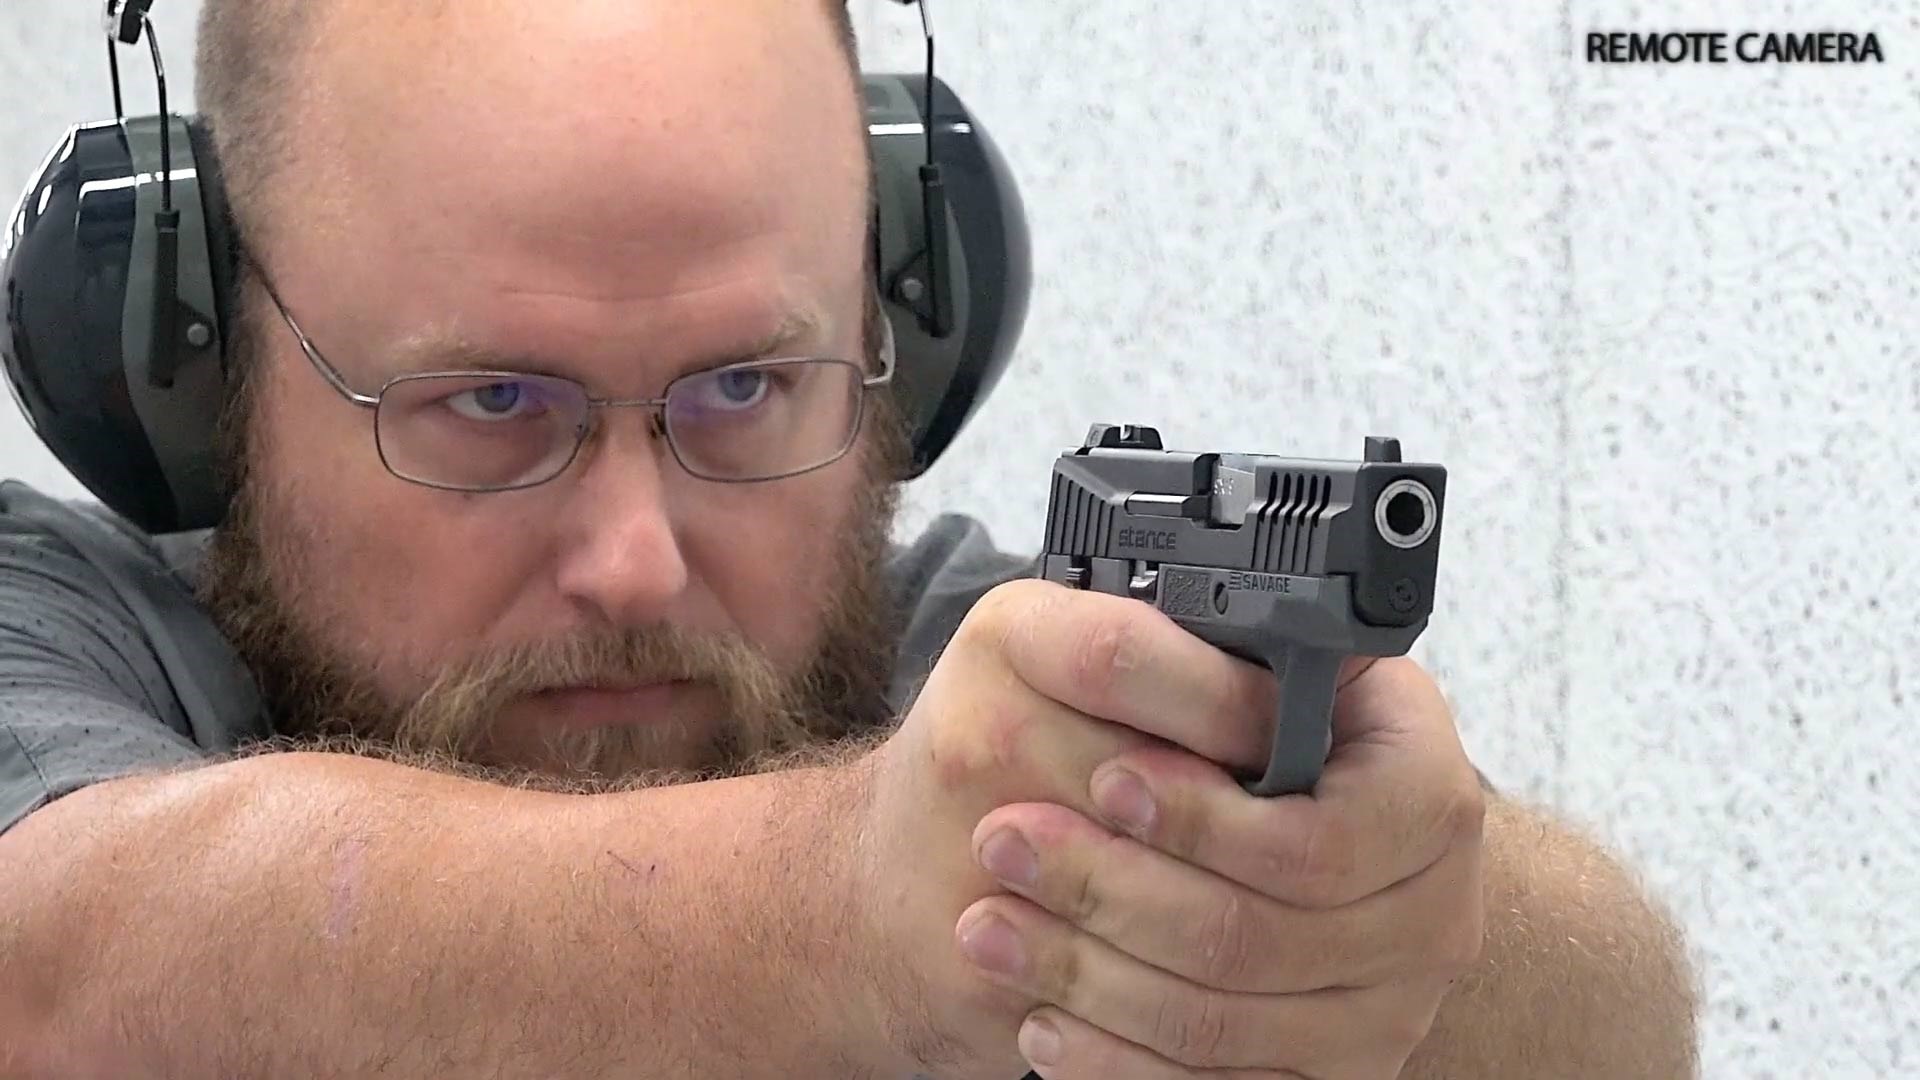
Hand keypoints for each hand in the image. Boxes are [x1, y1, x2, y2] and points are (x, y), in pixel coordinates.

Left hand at [853, 579, 1485, 1079]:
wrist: (1280, 844)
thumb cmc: (1239, 738)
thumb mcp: (1242, 666)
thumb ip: (1216, 667)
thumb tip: (1157, 665)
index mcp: (1425, 783)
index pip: (1329, 833)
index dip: (1206, 817)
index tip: (1104, 779)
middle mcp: (1433, 907)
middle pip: (1260, 933)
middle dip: (1109, 886)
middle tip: (1001, 841)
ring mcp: (1389, 1009)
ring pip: (1223, 1020)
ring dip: (1089, 973)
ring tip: (988, 925)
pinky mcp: (1331, 1078)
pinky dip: (1118, 1062)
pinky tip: (1044, 1022)